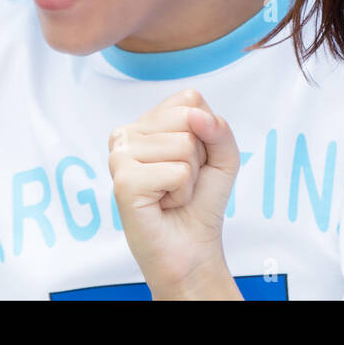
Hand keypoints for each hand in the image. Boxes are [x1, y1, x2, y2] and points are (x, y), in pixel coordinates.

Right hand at [109, 88, 242, 299]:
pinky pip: (177, 171)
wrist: (191, 246)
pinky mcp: (123, 181)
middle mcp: (127, 133)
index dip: (205, 132)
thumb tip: (196, 116)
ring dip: (189, 176)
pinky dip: (182, 192)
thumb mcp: (223, 155)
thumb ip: (219, 127)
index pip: (190, 99)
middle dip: (199, 155)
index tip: (193, 160)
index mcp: (147, 122)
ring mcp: (120, 155)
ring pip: (184, 144)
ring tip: (172, 193)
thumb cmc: (201, 200)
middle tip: (181, 180)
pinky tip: (164, 203)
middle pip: (188, 118)